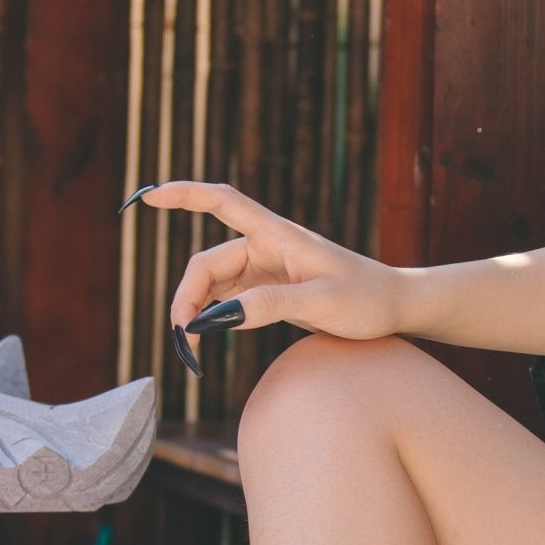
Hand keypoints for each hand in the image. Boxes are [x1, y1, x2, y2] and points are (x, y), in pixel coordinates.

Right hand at [124, 181, 411, 353]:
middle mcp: (268, 246)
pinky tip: (209, 337)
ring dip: (199, 309)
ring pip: (216, 283)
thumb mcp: (320, 304)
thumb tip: (219, 316)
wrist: (396, 308)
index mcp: (278, 235)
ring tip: (192, 348)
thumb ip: (270, 306)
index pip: (222, 202)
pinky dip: (215, 315)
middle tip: (183, 338)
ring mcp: (268, 267)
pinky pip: (231, 297)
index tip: (148, 196)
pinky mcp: (272, 289)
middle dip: (189, 296)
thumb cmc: (366, 300)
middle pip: (208, 262)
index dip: (183, 196)